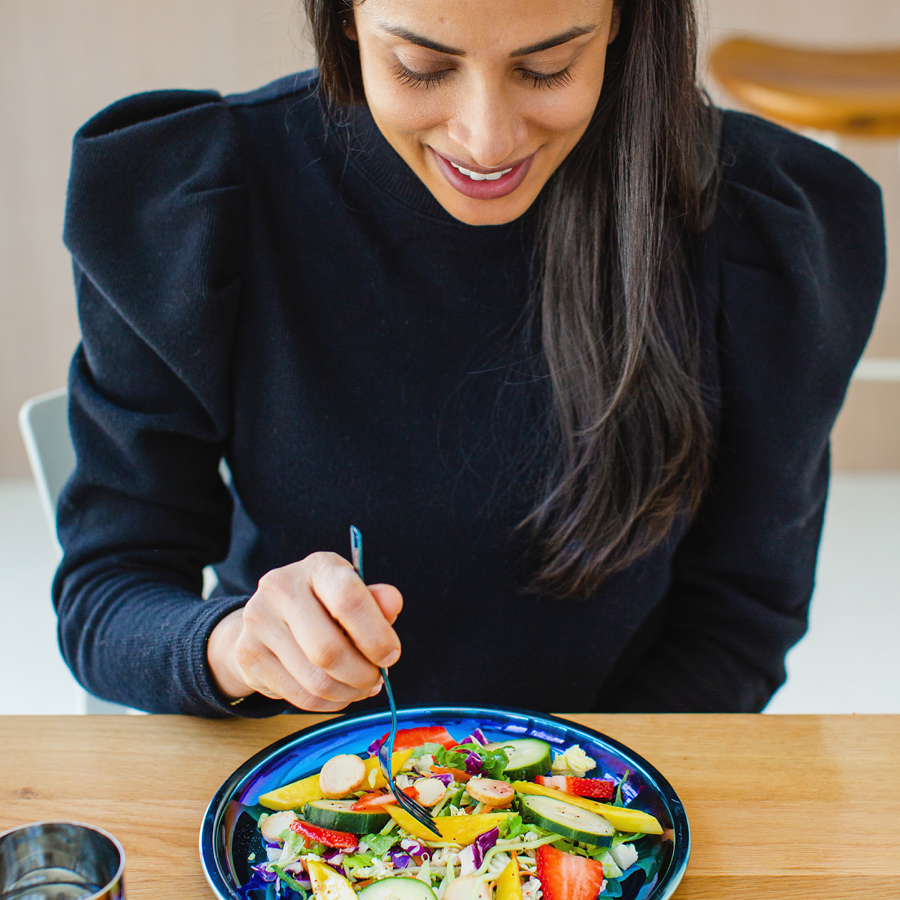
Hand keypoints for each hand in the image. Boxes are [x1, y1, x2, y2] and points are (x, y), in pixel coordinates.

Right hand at [207, 551, 402, 710]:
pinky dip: (329, 702)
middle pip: (329, 650)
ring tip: (360, 687)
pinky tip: (339, 693)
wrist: (268, 617)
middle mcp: (281, 587)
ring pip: (315, 679)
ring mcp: (259, 620)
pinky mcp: (248, 654)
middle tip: (376, 679)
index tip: (390, 655)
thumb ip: (375, 602)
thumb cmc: (323, 606)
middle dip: (362, 674)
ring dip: (348, 692)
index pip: (348, 598)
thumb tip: (393, 602)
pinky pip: (300, 696)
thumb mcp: (352, 595)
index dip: (376, 635)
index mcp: (317, 566)